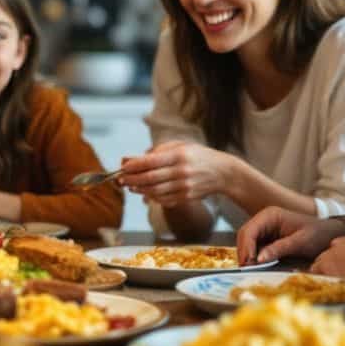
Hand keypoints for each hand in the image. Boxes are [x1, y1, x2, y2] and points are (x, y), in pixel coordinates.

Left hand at [118, 140, 235, 207]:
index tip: (123, 167)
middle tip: (121, 179)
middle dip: (133, 179)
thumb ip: (159, 151)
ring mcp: (185, 186)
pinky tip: (145, 192)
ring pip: (156, 191)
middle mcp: (182, 171)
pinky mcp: (186, 197)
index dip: (135, 165)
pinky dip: (152, 197)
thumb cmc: (199, 156)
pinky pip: (164, 199)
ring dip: (140, 189)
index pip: (152, 161)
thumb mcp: (181, 146)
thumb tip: (136, 159)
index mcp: (180, 155)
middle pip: (151, 178)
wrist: (223, 173)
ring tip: (130, 186)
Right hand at [236, 207, 344, 264]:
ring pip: (247, 243)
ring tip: (252, 270)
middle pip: (244, 237)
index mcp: (270, 215)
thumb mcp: (300, 243)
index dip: (246, 248)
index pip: (249, 231)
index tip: (249, 264)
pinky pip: (254, 248)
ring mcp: (265, 229)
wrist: (330, 235)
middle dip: (244, 253)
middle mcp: (264, 220)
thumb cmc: (318, 235)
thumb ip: (279, 249)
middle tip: (247, 270)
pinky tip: (257, 267)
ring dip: (247, 256)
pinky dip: (254, 257)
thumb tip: (259, 259)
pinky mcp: (268, 239)